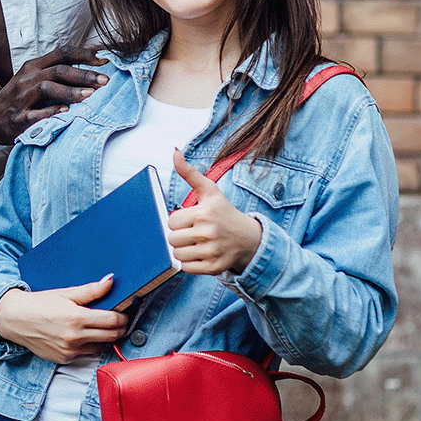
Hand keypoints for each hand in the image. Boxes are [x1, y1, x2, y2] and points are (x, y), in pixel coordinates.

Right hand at [0, 45, 106, 144]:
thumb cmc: (18, 98)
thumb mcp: (33, 79)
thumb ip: (57, 73)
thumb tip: (91, 69)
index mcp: (34, 67)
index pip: (61, 53)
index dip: (83, 54)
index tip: (104, 59)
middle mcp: (27, 79)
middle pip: (58, 70)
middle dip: (83, 74)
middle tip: (105, 80)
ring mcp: (21, 98)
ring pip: (47, 88)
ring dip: (70, 91)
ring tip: (90, 95)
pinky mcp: (18, 118)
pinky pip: (35, 113)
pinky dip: (50, 112)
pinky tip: (66, 113)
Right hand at [0, 277, 127, 363]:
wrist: (14, 319)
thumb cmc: (38, 303)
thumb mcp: (65, 293)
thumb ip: (91, 290)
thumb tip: (110, 282)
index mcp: (76, 318)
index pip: (112, 320)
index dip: (122, 316)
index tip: (123, 311)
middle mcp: (75, 337)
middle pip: (112, 336)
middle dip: (118, 327)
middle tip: (116, 319)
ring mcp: (70, 350)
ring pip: (100, 346)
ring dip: (103, 337)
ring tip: (96, 325)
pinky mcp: (64, 359)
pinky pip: (85, 353)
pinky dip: (87, 344)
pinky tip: (80, 334)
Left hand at [168, 149, 262, 274]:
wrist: (249, 238)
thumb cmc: (223, 212)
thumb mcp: (209, 190)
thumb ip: (188, 172)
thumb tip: (174, 151)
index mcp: (204, 213)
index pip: (171, 221)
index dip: (179, 220)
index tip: (192, 219)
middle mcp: (208, 233)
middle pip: (172, 239)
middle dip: (179, 236)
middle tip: (193, 232)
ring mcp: (212, 251)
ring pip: (177, 255)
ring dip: (183, 250)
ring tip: (196, 243)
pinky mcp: (214, 267)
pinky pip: (187, 268)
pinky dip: (190, 263)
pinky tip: (201, 254)